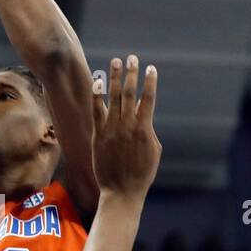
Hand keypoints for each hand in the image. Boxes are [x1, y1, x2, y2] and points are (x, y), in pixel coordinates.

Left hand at [92, 56, 160, 200]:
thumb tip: (144, 118)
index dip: (150, 82)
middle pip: (130, 93)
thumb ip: (148, 131)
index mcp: (144, 129)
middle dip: (132, 73)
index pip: (148, 99)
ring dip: (114, 78)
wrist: (121, 192)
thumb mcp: (153, 151)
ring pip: (113, 98)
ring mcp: (111, 129)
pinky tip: (97, 81)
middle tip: (132, 58)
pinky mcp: (98, 135)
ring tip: (115, 62)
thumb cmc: (141, 174)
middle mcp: (127, 126)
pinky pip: (96, 111)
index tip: (152, 69)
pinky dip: (97, 95)